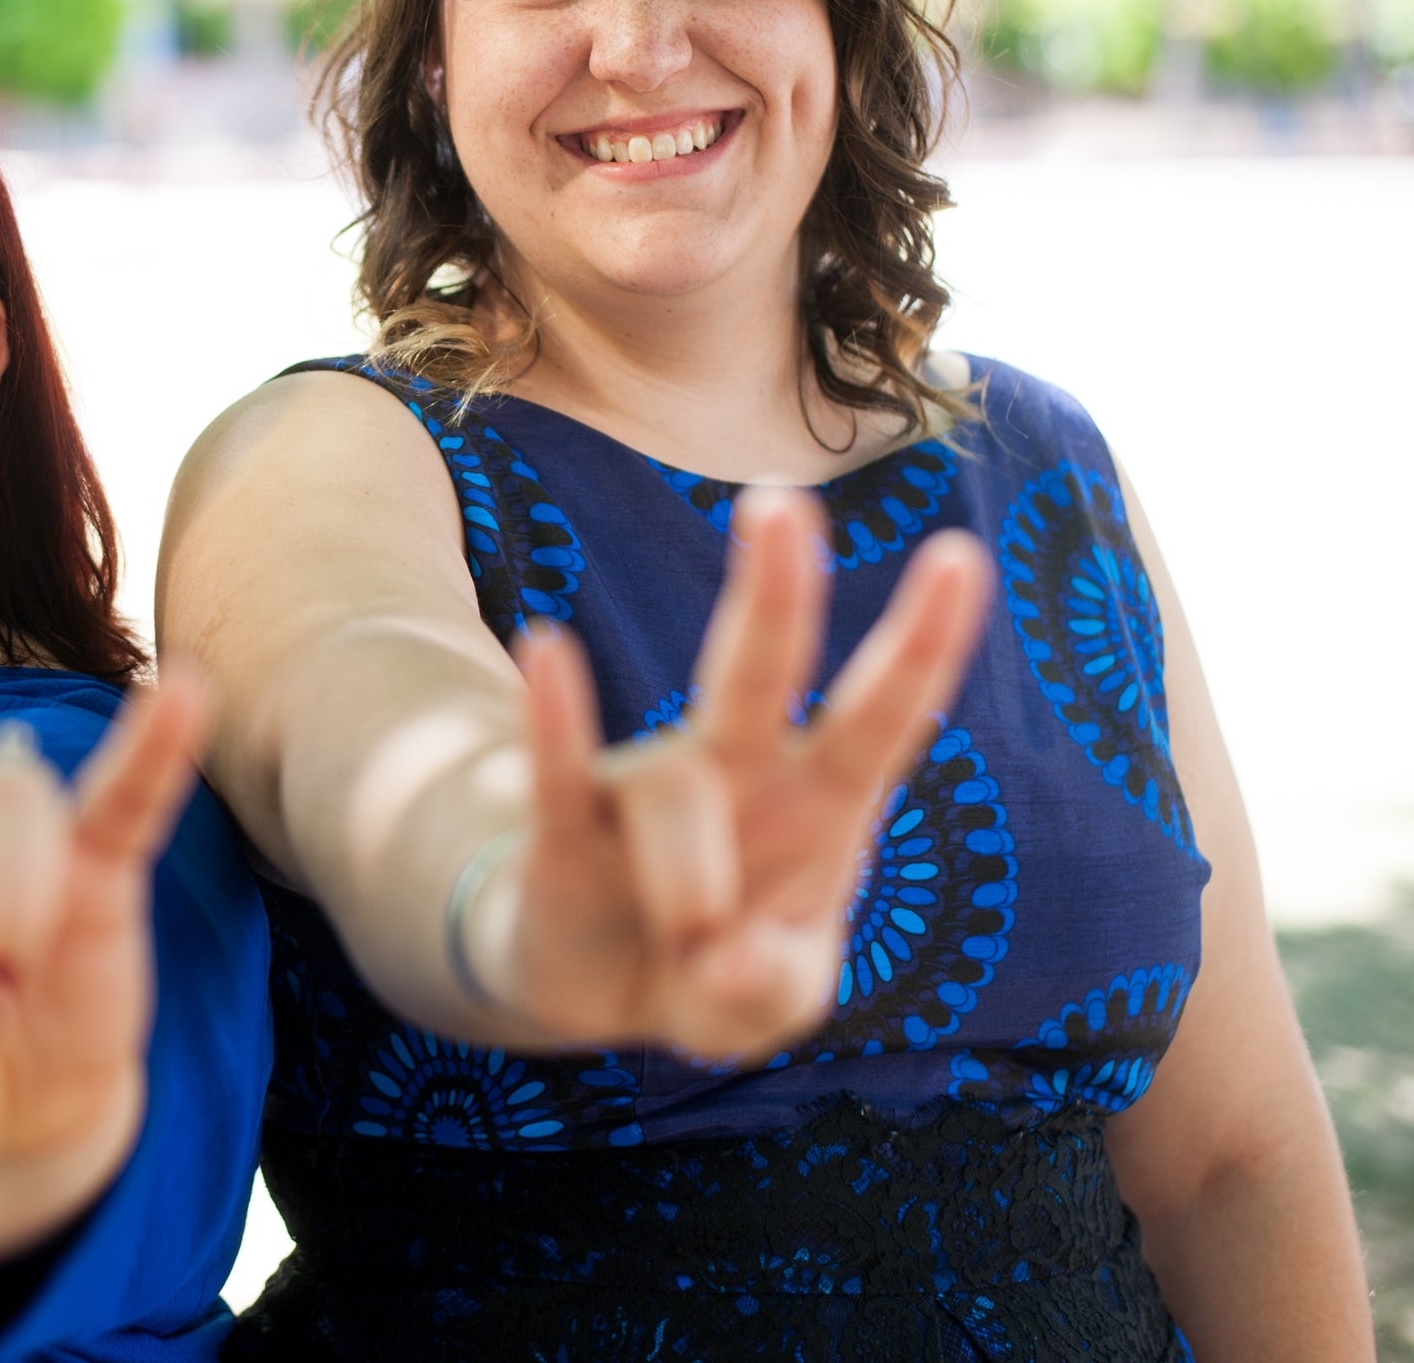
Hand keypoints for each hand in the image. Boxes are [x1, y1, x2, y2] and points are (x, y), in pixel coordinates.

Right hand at [473, 488, 988, 1061]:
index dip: (922, 645)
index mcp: (817, 806)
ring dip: (692, 891)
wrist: (590, 988)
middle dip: (775, 593)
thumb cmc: (705, 970)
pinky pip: (557, 766)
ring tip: (690, 951)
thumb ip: (771, 990)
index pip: (881, 715)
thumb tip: (724, 955)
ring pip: (676, 798)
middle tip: (780, 504)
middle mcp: (735, 773)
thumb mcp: (764, 1006)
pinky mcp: (562, 824)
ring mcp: (645, 789)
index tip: (962, 554)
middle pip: (759, 669)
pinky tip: (548, 649)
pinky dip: (556, 715)